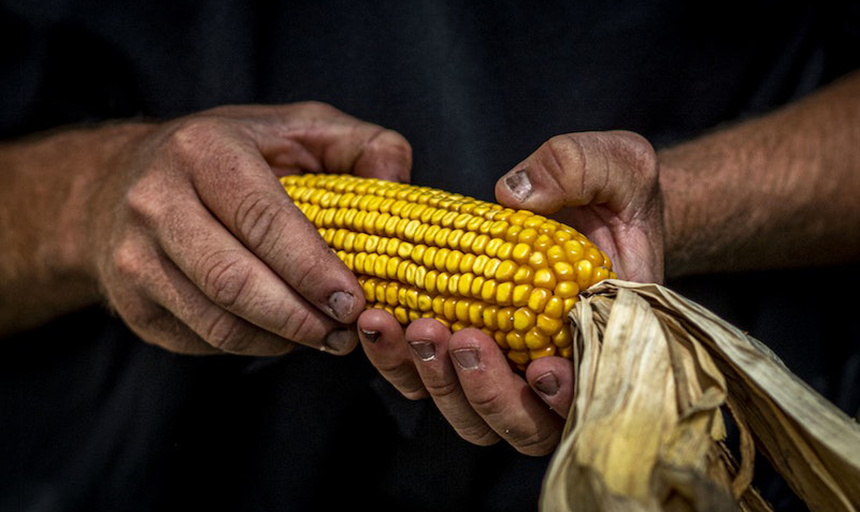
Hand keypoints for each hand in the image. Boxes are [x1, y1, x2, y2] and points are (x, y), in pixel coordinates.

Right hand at [88, 102, 410, 354]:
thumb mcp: (294, 129)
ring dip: (282, 339)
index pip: (262, 218)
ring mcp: (134, 258)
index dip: (311, 267)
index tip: (353, 300)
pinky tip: (282, 332)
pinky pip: (204, 339)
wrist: (122, 184)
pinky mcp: (134, 303)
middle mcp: (156, 202)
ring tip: (326, 337)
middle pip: (235, 281)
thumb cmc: (228, 156)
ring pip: (219, 321)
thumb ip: (358, 145)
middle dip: (301, 317)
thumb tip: (397, 183)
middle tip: (347, 332)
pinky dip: (253, 344)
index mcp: (203, 151)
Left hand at [360, 131, 662, 454]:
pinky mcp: (465, 348)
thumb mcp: (615, 164)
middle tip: (459, 338)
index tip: (540, 369)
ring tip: (405, 326)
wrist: (590, 200)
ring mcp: (509, 363)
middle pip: (525, 426)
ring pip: (472, 415)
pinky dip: (399, 361)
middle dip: (488, 393)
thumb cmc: (614, 187)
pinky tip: (376, 317)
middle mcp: (558, 364)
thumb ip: (579, 170)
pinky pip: (431, 378)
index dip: (565, 397)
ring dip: (436, 384)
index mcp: (606, 332)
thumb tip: (513, 195)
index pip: (590, 391)